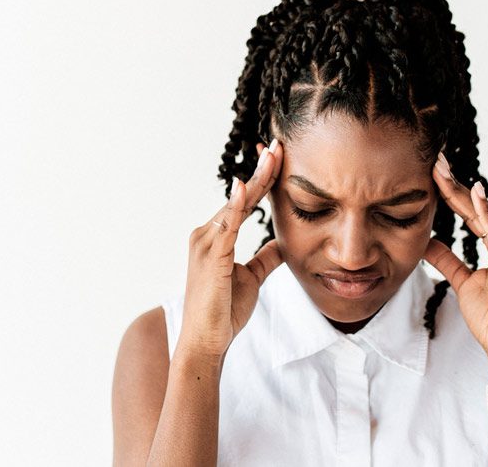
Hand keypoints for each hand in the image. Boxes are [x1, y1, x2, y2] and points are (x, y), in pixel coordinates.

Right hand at [177, 139, 283, 359]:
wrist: (206, 341)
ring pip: (236, 204)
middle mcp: (206, 234)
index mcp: (217, 237)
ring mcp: (206, 243)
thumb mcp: (252, 277)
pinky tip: (245, 187)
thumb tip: (282, 243)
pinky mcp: (210, 256)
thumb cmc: (224, 311)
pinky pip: (226, 226)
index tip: (278, 158)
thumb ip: (266, 257)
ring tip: (273, 157)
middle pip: (240, 196)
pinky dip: (235, 205)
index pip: (244, 202)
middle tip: (279, 146)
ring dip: (256, 179)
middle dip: (262, 170)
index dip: (262, 180)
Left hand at [423, 153, 487, 376]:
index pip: (474, 211)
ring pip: (485, 214)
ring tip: (442, 171)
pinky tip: (474, 195)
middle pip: (479, 207)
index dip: (453, 191)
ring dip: (463, 192)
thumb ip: (448, 259)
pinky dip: (486, 213)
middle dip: (455, 184)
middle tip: (434, 159)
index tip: (433, 171)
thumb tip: (426, 241)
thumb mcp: (464, 282)